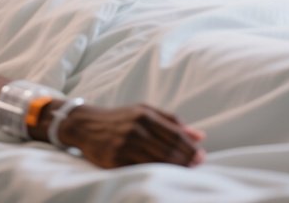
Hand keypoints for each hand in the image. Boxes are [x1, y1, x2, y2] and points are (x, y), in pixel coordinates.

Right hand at [60, 103, 204, 167]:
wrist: (86, 125)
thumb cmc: (120, 118)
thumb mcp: (144, 111)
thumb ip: (172, 121)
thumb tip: (200, 136)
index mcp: (144, 115)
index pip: (175, 135)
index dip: (191, 148)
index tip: (202, 157)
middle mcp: (136, 128)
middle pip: (169, 150)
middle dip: (187, 160)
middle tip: (197, 166)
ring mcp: (125, 144)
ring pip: (158, 162)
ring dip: (175, 169)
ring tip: (185, 173)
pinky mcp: (116, 159)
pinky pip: (142, 170)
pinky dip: (156, 174)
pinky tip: (164, 176)